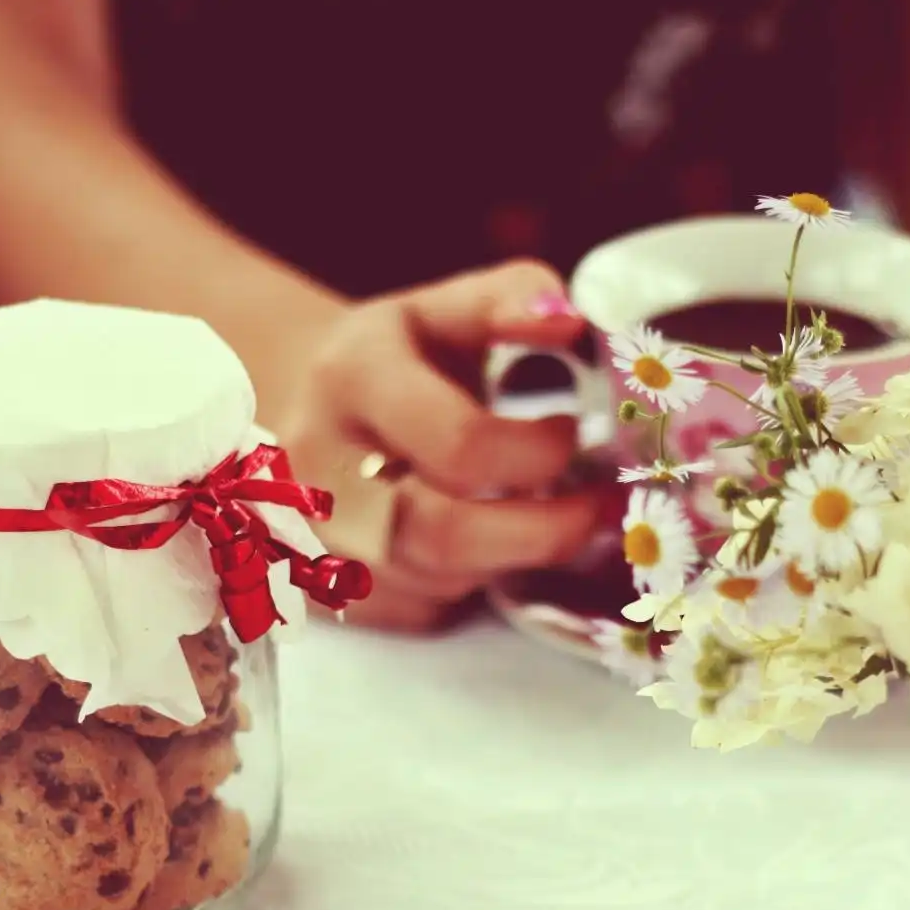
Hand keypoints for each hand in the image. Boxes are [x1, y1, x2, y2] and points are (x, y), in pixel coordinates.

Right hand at [262, 260, 603, 631]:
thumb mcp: (449, 308)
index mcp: (352, 378)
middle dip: (543, 531)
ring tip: (548, 518)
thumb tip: (566, 321)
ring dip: (510, 558)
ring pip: (438, 580)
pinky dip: (472, 586)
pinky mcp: (330, 590)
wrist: (313, 407)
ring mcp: (314, 537)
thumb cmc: (404, 358)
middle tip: (596, 507)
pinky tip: (492, 546)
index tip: (573, 433)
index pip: (459, 444)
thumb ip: (512, 299)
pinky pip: (423, 610)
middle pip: (443, 534)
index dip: (536, 452)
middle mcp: (317, 465)